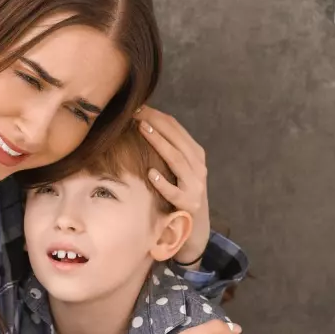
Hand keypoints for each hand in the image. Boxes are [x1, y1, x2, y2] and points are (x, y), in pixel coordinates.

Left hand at [134, 105, 209, 264]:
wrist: (194, 227)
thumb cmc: (180, 193)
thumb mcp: (177, 169)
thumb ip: (166, 150)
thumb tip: (139, 124)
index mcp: (195, 155)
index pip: (177, 129)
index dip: (158, 116)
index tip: (138, 106)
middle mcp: (198, 167)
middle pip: (177, 140)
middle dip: (156, 123)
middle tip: (136, 112)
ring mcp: (195, 186)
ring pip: (177, 160)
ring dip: (159, 143)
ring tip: (142, 130)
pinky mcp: (189, 204)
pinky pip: (175, 192)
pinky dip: (164, 182)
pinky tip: (151, 174)